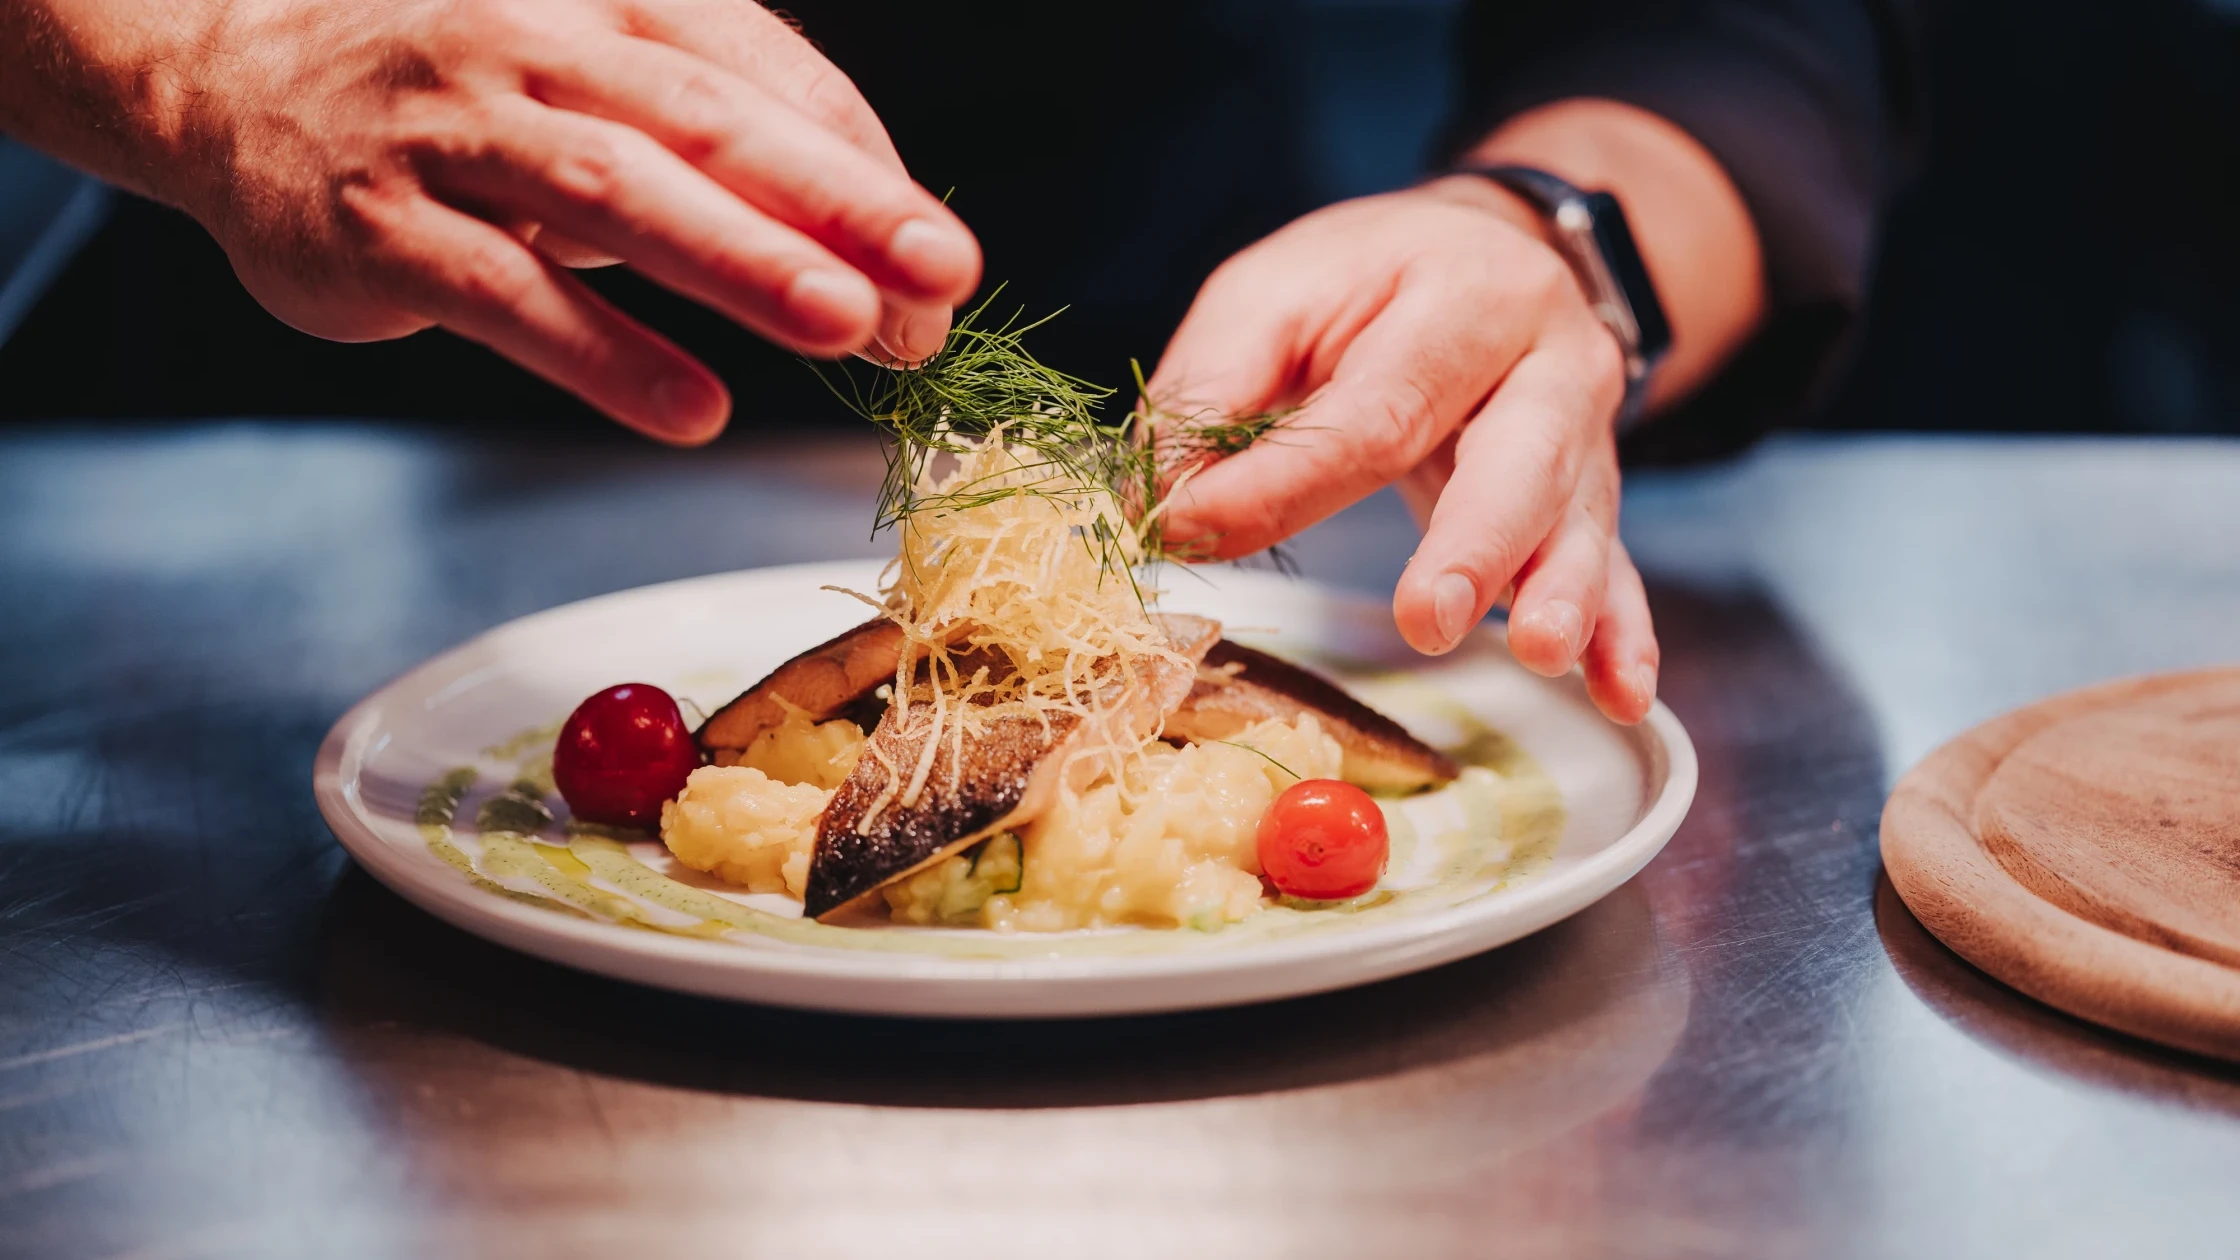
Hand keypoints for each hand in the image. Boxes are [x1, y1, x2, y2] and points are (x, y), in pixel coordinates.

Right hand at [162, 0, 979, 441]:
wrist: (237, 76)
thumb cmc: (473, 94)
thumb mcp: (605, 91)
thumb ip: (738, 169)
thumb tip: (891, 282)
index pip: (762, 73)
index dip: (860, 169)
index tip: (943, 259)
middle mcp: (532, 42)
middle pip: (703, 120)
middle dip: (831, 202)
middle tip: (933, 273)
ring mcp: (449, 131)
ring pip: (610, 191)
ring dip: (736, 259)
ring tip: (843, 321)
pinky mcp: (380, 227)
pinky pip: (505, 293)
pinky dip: (604, 353)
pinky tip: (693, 406)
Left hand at [1148, 179, 1657, 723]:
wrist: (1482, 253)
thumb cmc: (1363, 285)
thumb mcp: (1272, 296)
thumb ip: (1213, 390)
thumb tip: (1166, 507)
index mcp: (1460, 294)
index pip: (1375, 408)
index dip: (1286, 481)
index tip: (1199, 532)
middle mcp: (1546, 357)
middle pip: (1518, 456)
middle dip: (1476, 546)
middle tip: (1432, 619)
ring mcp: (1587, 433)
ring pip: (1581, 518)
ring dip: (1563, 593)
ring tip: (1542, 652)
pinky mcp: (1596, 494)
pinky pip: (1620, 567)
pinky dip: (1625, 636)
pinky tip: (1621, 695)